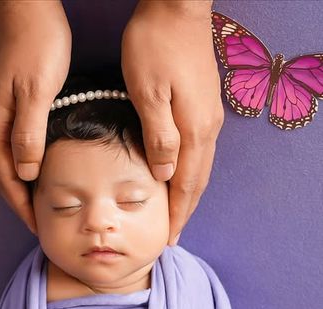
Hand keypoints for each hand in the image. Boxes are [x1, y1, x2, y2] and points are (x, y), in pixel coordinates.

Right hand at [0, 1, 71, 232]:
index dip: (21, 205)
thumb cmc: (36, 44)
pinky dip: (23, 165)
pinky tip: (37, 171)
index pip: (5, 178)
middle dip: (19, 201)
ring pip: (6, 161)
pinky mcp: (4, 103)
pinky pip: (11, 146)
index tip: (37, 226)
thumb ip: (28, 135)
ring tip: (39, 205)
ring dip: (21, 186)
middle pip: (2, 174)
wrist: (27, 5)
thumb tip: (25, 174)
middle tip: (38, 223)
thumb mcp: (36, 92)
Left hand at [122, 0, 223, 242]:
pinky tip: (180, 177)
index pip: (187, 185)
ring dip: (189, 193)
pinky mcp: (204, 105)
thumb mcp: (149, 94)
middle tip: (174, 234)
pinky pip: (199, 151)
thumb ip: (159, 138)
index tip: (170, 237)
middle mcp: (207, 128)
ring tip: (177, 213)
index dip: (178, 213)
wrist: (177, 7)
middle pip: (198, 181)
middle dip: (185, 210)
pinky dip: (190, 172)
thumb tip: (166, 174)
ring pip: (200, 167)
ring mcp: (208, 116)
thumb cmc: (155, 47)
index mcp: (194, 130)